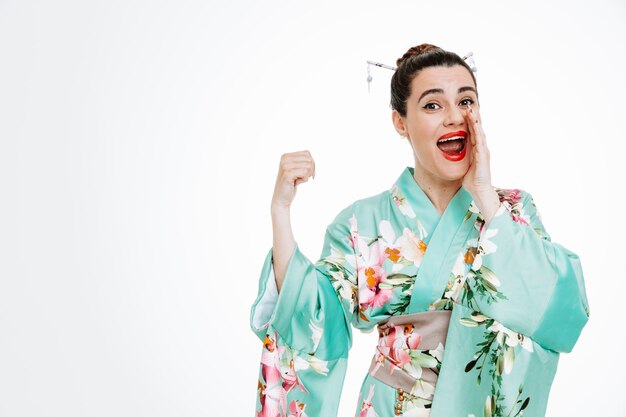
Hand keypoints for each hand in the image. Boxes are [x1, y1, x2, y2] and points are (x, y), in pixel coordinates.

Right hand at [271, 150, 315, 209]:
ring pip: (308, 166)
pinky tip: (297, 183)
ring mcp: (285, 166)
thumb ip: (303, 162)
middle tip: (304, 178)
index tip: (307, 173)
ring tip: (299, 180)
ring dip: (307, 175)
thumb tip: (312, 159)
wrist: (281, 198)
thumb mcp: (296, 170)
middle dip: (311, 170)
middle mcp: (284, 159)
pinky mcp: (287, 174)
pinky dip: (304, 179)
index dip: (311, 164)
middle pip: (309, 159)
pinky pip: (305, 172)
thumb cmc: (290, 185)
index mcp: (286, 156)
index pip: (307, 153)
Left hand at [462, 107, 499, 222]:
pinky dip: (476, 131)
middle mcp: (481, 148)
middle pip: (477, 129)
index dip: (469, 122)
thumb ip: (459, 157)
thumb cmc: (471, 180)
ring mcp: (483, 151)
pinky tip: (474, 123)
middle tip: (468, 105)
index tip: (464, 111)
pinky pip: (479, 140)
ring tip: (471, 110)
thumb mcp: (463, 164)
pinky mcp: (482, 155)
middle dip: (473, 117)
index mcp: (476, 149)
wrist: (479, 191)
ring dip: (475, 120)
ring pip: (479, 132)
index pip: (472, 132)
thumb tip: (449, 153)